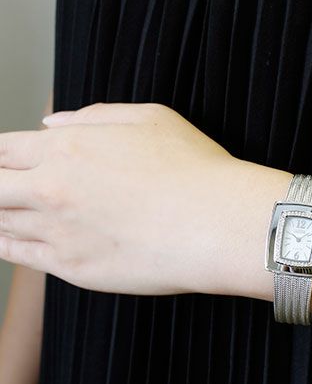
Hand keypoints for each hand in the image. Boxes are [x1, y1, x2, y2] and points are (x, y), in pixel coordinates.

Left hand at [0, 102, 244, 294]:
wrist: (217, 224)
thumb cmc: (195, 169)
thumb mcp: (151, 118)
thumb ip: (93, 115)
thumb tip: (50, 124)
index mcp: (67, 147)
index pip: (2, 150)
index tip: (3, 163)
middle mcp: (52, 189)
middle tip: (3, 189)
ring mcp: (59, 231)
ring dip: (0, 215)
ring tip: (7, 212)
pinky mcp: (73, 268)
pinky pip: (19, 257)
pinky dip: (5, 245)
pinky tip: (6, 241)